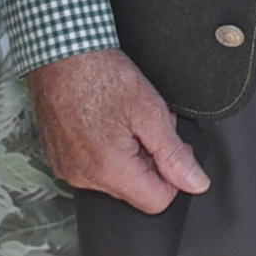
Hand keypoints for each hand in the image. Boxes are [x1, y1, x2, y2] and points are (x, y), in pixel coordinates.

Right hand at [30, 47, 211, 215]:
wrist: (61, 54)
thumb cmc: (102, 76)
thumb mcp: (151, 112)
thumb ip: (175, 154)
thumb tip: (196, 183)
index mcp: (109, 170)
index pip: (157, 201)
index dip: (174, 176)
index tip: (173, 147)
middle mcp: (84, 178)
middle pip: (135, 190)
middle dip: (150, 160)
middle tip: (148, 125)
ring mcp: (68, 169)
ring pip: (115, 178)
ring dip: (129, 154)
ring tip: (126, 120)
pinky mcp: (59, 159)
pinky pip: (93, 167)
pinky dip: (107, 150)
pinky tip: (107, 121)